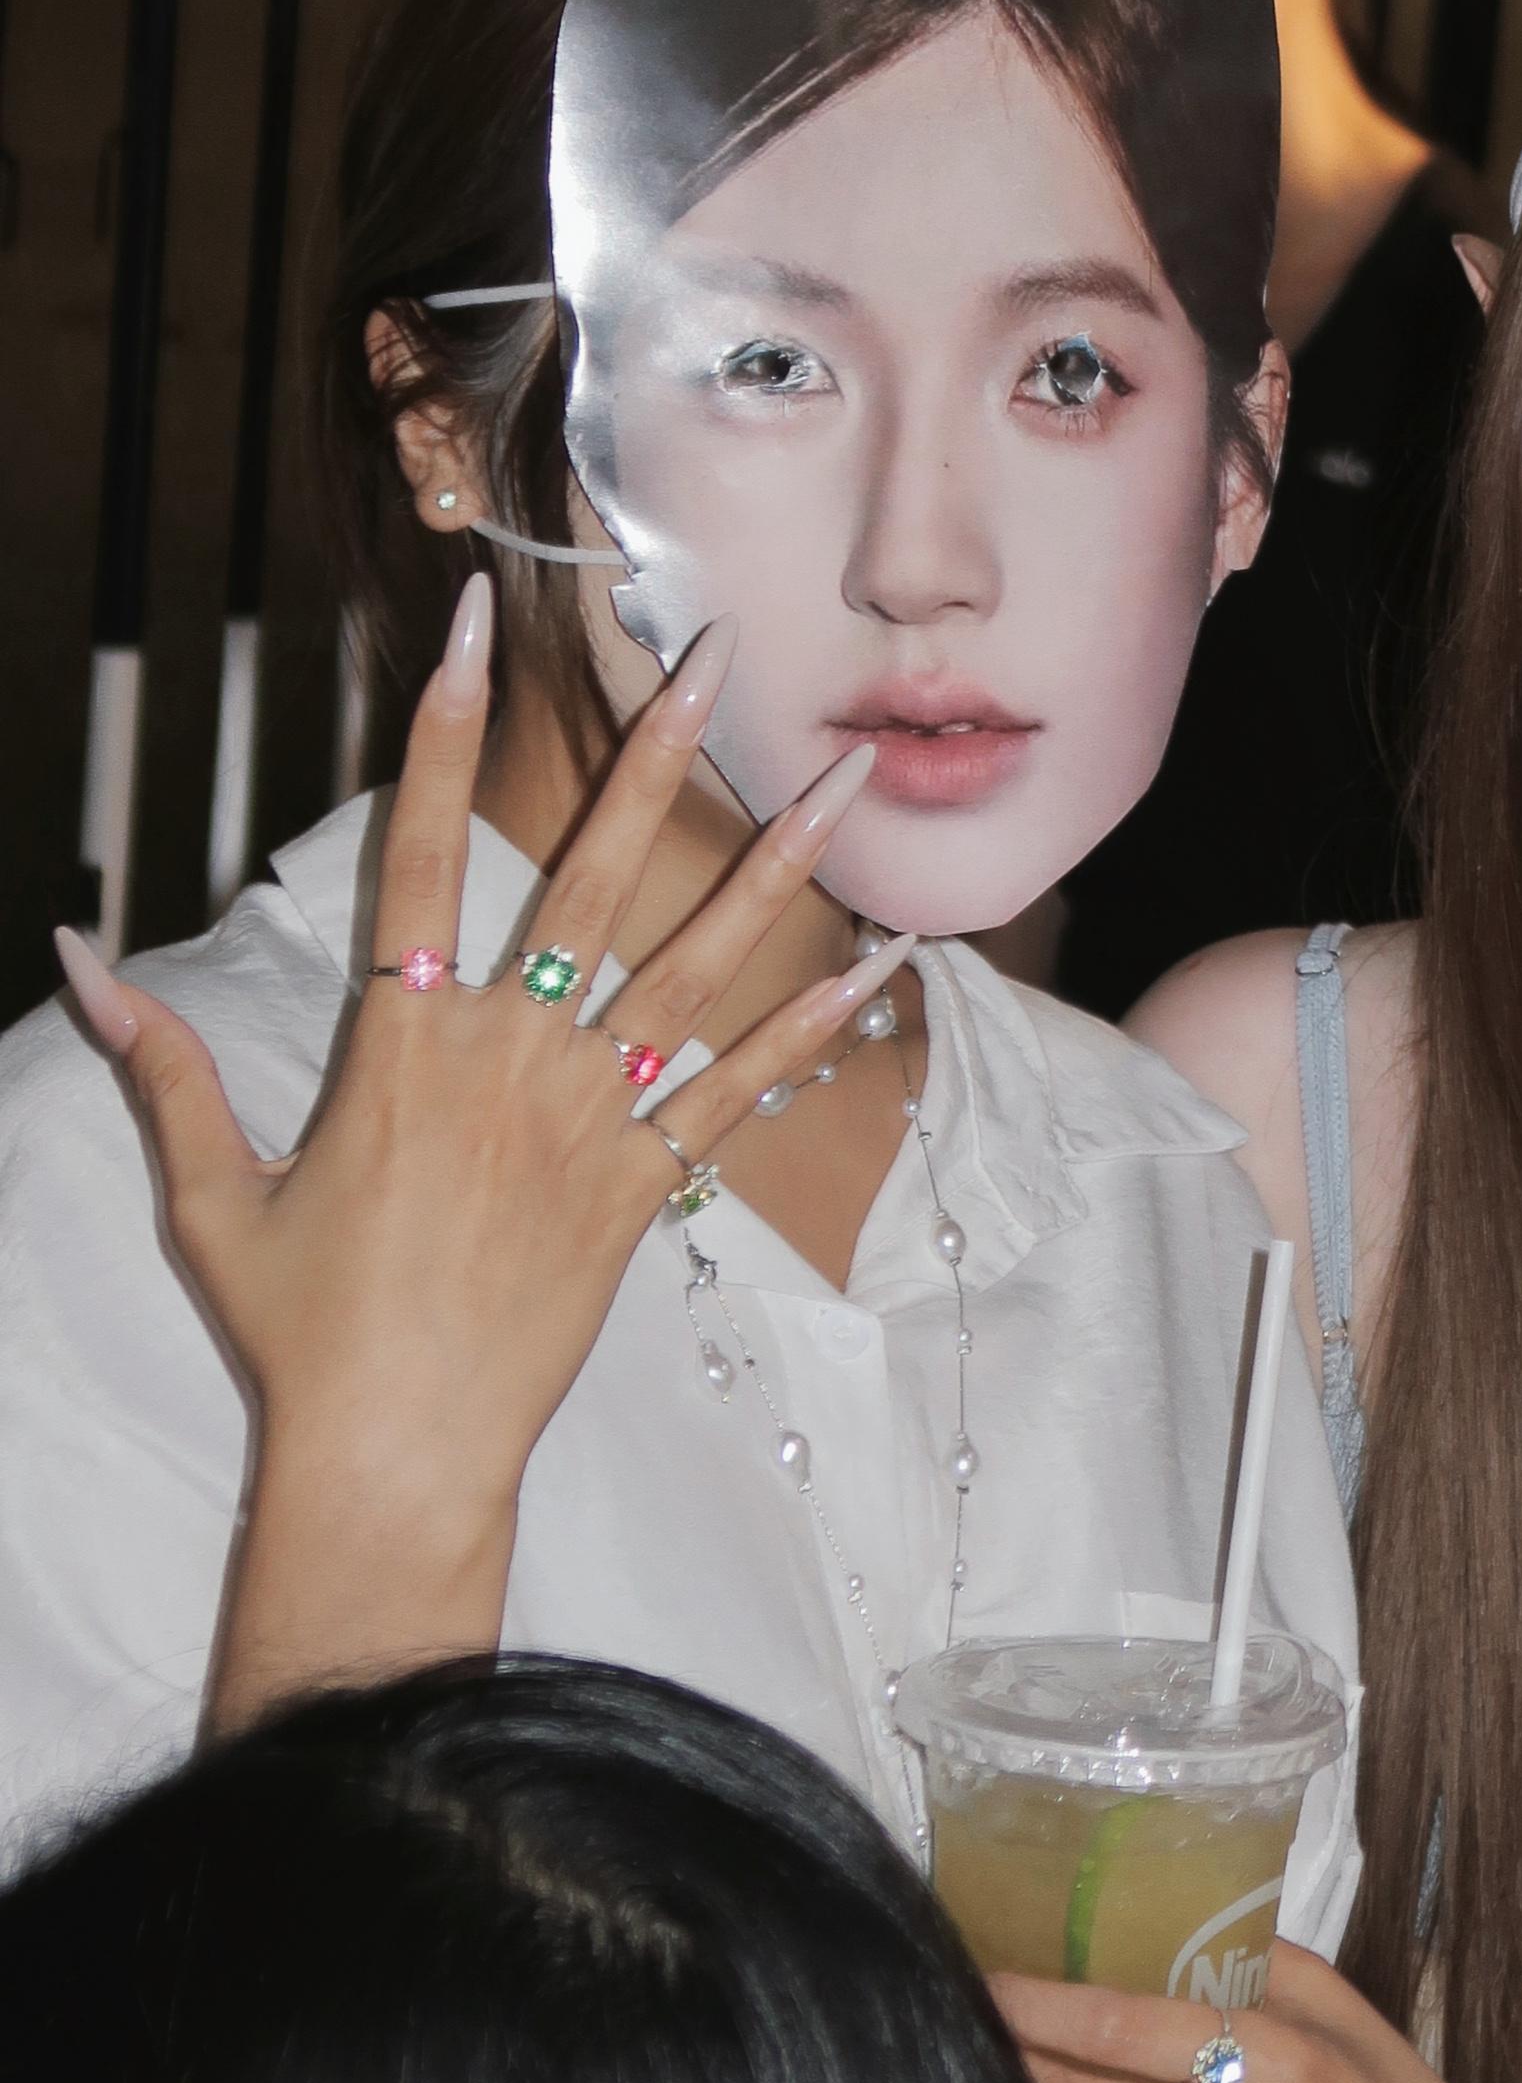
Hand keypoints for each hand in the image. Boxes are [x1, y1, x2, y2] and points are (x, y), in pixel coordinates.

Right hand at [55, 580, 905, 1655]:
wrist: (394, 1453)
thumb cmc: (300, 1328)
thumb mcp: (213, 1191)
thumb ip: (161, 1065)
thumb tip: (74, 953)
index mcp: (400, 1043)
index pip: (422, 851)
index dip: (444, 734)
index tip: (472, 630)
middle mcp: (506, 1058)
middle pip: (592, 876)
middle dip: (657, 755)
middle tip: (714, 653)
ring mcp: (588, 1119)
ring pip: (696, 966)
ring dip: (775, 865)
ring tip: (842, 774)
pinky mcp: (645, 1188)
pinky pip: (742, 1093)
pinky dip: (812, 1029)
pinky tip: (879, 962)